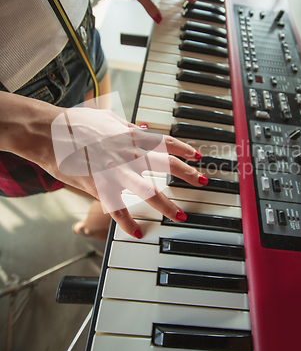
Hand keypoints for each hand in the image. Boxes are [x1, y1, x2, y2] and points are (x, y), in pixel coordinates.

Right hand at [49, 107, 205, 236]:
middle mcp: (127, 153)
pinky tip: (136, 232)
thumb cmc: (73, 123)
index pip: (165, 141)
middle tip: (202, 182)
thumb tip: (143, 128)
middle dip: (187, 174)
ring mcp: (114, 171)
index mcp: (129, 135)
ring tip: (180, 216)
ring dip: (166, 205)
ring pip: (147, 191)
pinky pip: (115, 208)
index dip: (184, 149)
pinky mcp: (97, 186)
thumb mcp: (104, 119)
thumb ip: (126, 127)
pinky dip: (126, 222)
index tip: (198, 156)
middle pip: (165, 165)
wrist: (47, 132)